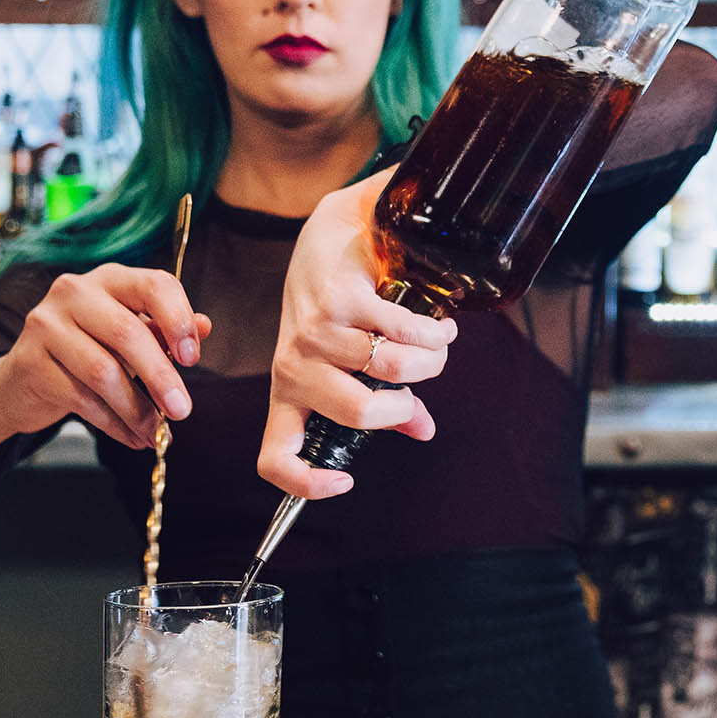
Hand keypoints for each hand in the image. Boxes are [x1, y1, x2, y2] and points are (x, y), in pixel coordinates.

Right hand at [0, 264, 211, 449]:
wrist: (23, 379)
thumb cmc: (87, 350)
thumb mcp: (130, 335)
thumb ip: (164, 330)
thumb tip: (205, 326)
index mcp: (110, 278)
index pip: (154, 285)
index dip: (178, 320)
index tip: (192, 358)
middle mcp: (74, 292)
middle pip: (128, 333)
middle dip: (161, 377)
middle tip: (182, 410)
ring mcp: (46, 325)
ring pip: (103, 371)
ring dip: (137, 409)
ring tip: (157, 433)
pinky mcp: (30, 362)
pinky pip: (81, 398)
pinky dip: (113, 424)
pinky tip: (132, 437)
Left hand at [256, 168, 458, 499]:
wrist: (331, 234)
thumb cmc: (338, 307)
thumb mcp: (348, 363)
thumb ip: (384, 401)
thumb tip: (422, 430)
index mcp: (289, 393)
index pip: (275, 456)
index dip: (305, 483)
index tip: (347, 480)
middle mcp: (294, 368)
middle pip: (358, 412)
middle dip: (405, 402)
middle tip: (420, 382)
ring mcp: (313, 333)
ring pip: (391, 369)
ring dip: (429, 359)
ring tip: (436, 345)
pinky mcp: (339, 299)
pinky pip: (403, 332)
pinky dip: (434, 333)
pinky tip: (441, 327)